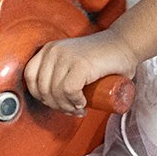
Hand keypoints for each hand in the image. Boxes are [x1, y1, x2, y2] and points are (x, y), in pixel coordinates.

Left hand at [23, 30, 138, 114]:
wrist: (126, 45)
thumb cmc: (102, 58)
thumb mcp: (71, 62)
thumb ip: (58, 72)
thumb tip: (47, 99)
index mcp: (48, 50)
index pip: (31, 78)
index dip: (42, 97)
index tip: (58, 104)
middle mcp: (53, 51)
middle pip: (42, 89)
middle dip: (55, 106)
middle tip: (72, 110)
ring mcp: (66, 56)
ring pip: (55, 92)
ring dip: (66, 107)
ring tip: (79, 109)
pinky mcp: (80, 64)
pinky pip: (68, 90)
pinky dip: (74, 102)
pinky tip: (82, 103)